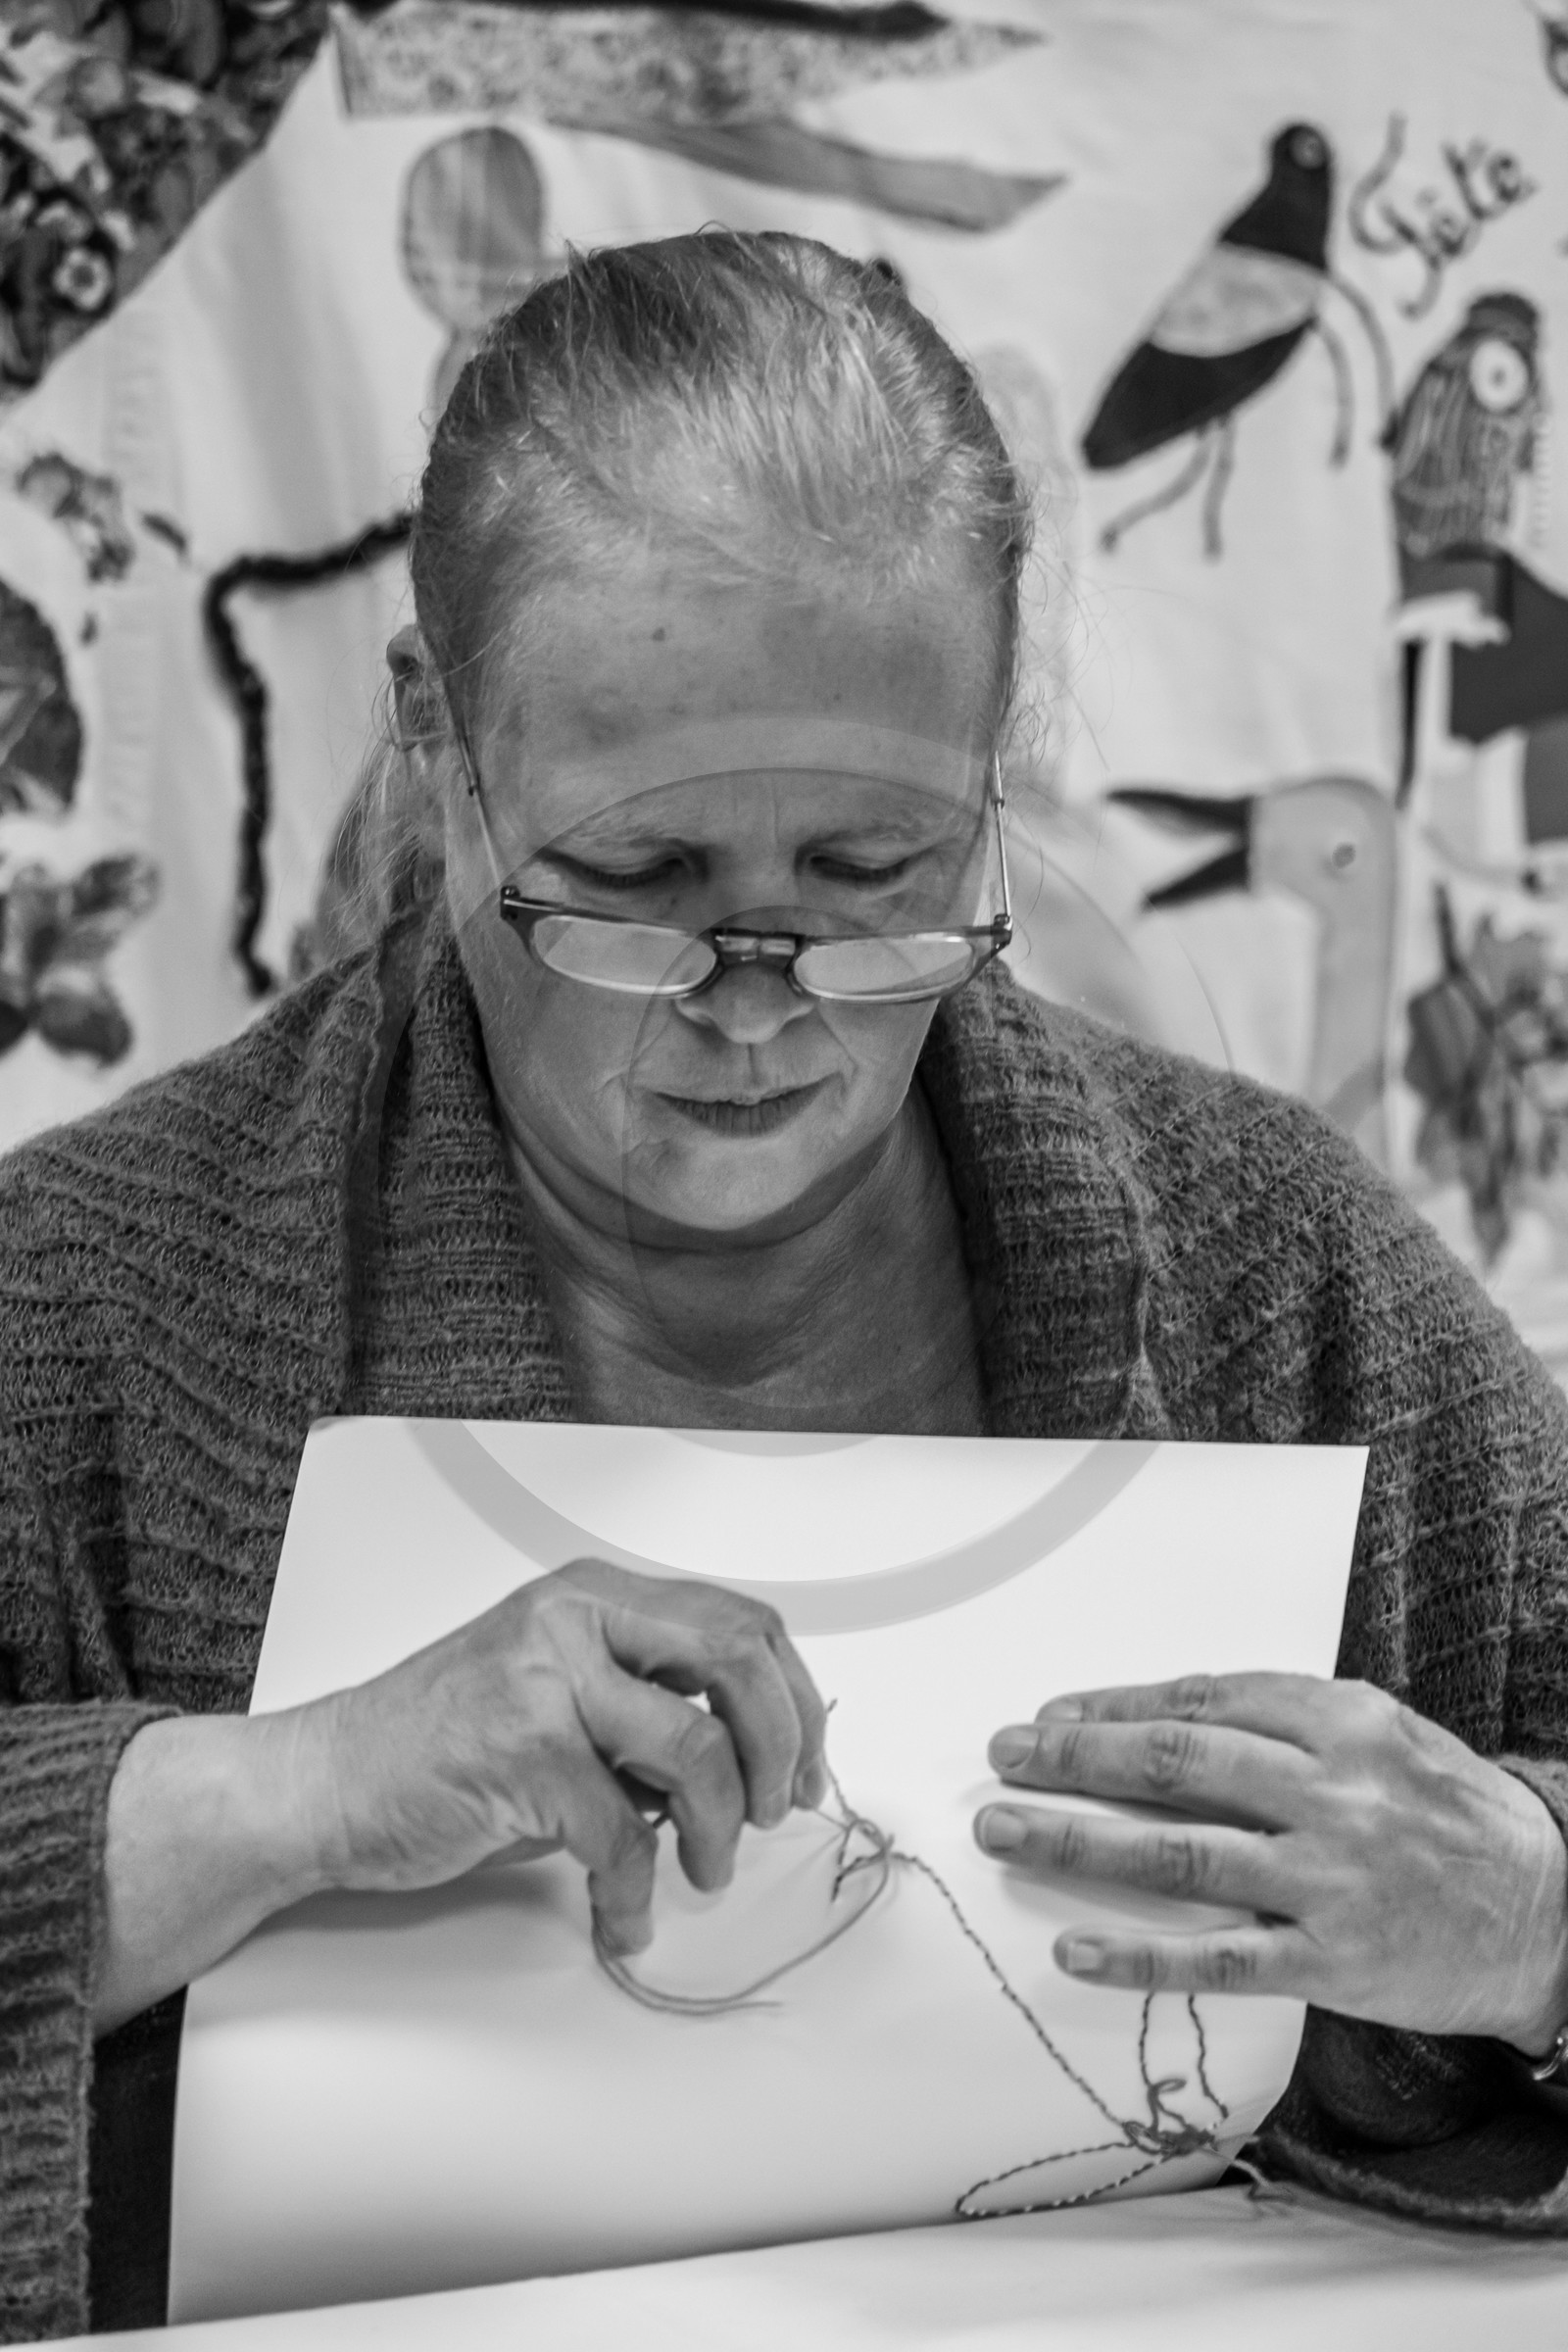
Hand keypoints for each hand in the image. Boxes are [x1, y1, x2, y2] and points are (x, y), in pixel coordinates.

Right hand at [303, 1560, 827, 1954]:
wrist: (326, 1783)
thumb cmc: (441, 1746)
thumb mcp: (560, 1691)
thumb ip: (645, 1698)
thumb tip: (756, 1747)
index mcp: (593, 1593)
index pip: (738, 1620)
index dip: (793, 1698)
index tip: (806, 1762)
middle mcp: (574, 1617)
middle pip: (737, 1658)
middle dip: (782, 1745)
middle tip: (777, 1808)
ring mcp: (547, 1680)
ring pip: (698, 1751)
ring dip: (721, 1831)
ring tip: (705, 1868)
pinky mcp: (522, 1753)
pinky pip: (623, 1835)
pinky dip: (637, 1893)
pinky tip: (626, 1915)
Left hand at [972, 1672, 1567, 2048]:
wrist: (1554, 1910)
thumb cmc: (1453, 1817)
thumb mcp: (1383, 1736)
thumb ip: (1287, 1722)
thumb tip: (1166, 1718)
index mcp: (1340, 1720)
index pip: (1199, 1703)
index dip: (1114, 1707)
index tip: (1052, 1715)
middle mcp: (1329, 1791)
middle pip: (1173, 1764)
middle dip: (1074, 1756)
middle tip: (1005, 1757)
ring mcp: (1328, 1877)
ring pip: (1177, 1852)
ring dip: (1077, 1838)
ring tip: (1006, 1829)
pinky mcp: (1330, 1959)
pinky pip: (1217, 1957)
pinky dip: (1138, 1954)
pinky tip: (1074, 1948)